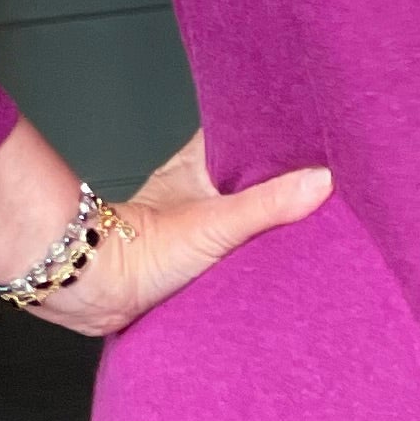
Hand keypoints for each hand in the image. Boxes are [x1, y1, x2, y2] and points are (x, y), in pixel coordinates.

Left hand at [27, 132, 332, 340]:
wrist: (98, 292)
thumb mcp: (217, 223)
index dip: (270, 128)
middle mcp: (195, 190)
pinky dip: (251, 249)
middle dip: (277, 175)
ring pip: (238, 209)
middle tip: (320, 173)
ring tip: (308, 215)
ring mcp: (192, 223)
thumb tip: (321, 181)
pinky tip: (274, 257)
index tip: (304, 128)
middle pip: (245, 172)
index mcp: (197, 165)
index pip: (239, 131)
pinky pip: (231, 246)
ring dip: (264, 214)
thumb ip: (269, 204)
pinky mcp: (191, 257)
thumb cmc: (139, 250)